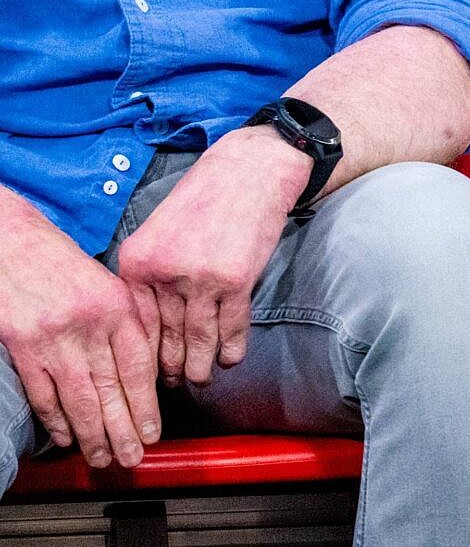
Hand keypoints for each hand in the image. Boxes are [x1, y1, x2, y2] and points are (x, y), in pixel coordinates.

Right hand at [0, 201, 160, 467]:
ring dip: (92, 433)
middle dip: (124, 429)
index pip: (139, 367)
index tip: (153, 431)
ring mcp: (53, 338)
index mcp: (118, 308)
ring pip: (78, 397)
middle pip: (111, 389)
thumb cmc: (64, 264)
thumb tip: (147, 370)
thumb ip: (130, 323)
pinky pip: (43, 392)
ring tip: (102, 457)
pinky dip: (55, 419)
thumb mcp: (109, 285)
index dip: (146, 405)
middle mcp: (89, 325)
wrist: (14, 243)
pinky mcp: (23, 346)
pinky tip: (66, 437)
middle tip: (133, 458)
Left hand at [114, 129, 304, 387]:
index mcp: (138, 262)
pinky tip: (229, 359)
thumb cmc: (204, 199)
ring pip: (197, 340)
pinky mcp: (237, 280)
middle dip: (170, 366)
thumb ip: (149, 273)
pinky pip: (231, 329)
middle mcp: (165, 274)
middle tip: (174, 383)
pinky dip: (230, 350)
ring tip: (200, 379)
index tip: (148, 371)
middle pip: (164, 338)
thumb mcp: (159, 230)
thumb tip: (147, 322)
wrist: (251, 170)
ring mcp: (201, 279)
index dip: (143, 353)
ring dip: (199, 367)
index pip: (135, 324)